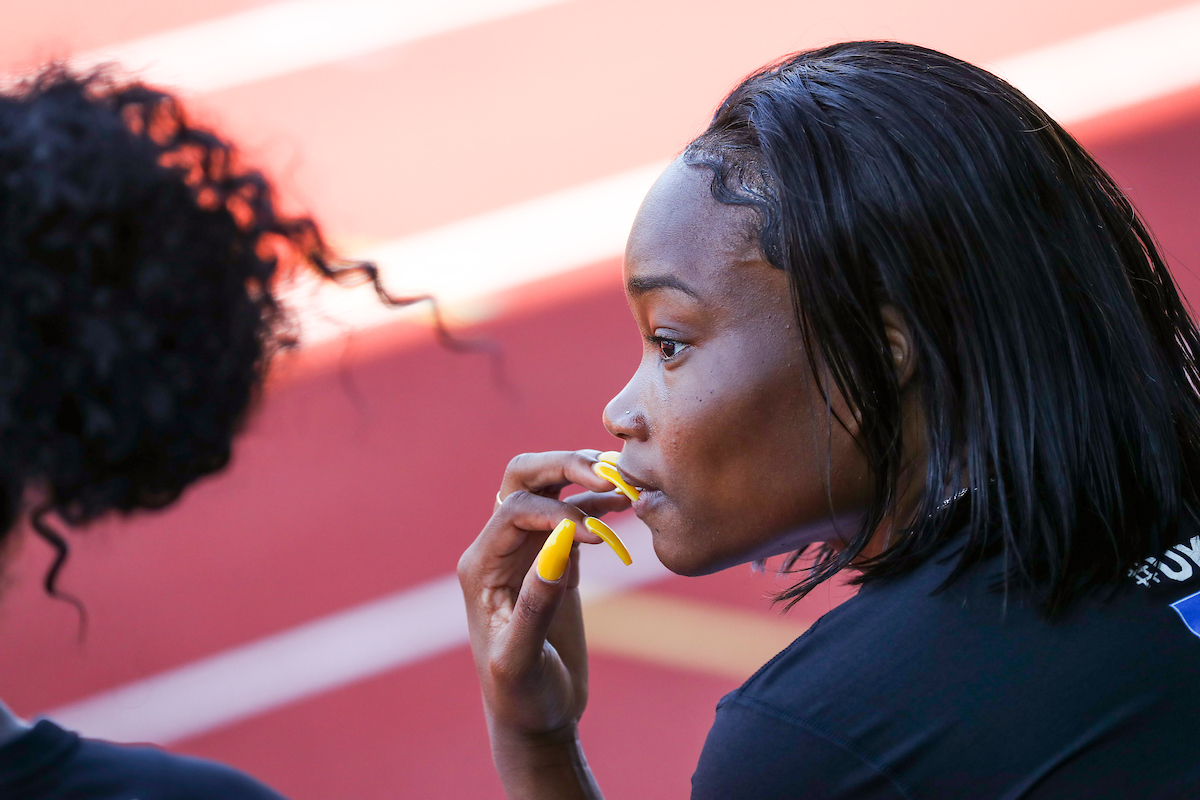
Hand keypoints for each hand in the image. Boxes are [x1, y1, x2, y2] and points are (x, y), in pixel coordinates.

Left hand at [458, 450, 628, 795]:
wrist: (535, 719)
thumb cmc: (520, 698)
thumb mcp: (519, 661)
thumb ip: (534, 607)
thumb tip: (559, 551)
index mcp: (482, 567)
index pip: (515, 509)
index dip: (556, 509)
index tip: (595, 534)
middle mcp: (500, 549)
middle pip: (524, 478)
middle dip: (563, 466)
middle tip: (607, 472)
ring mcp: (528, 550)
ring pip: (551, 487)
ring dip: (584, 476)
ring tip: (625, 484)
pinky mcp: (556, 560)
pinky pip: (575, 513)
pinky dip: (599, 502)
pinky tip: (626, 504)